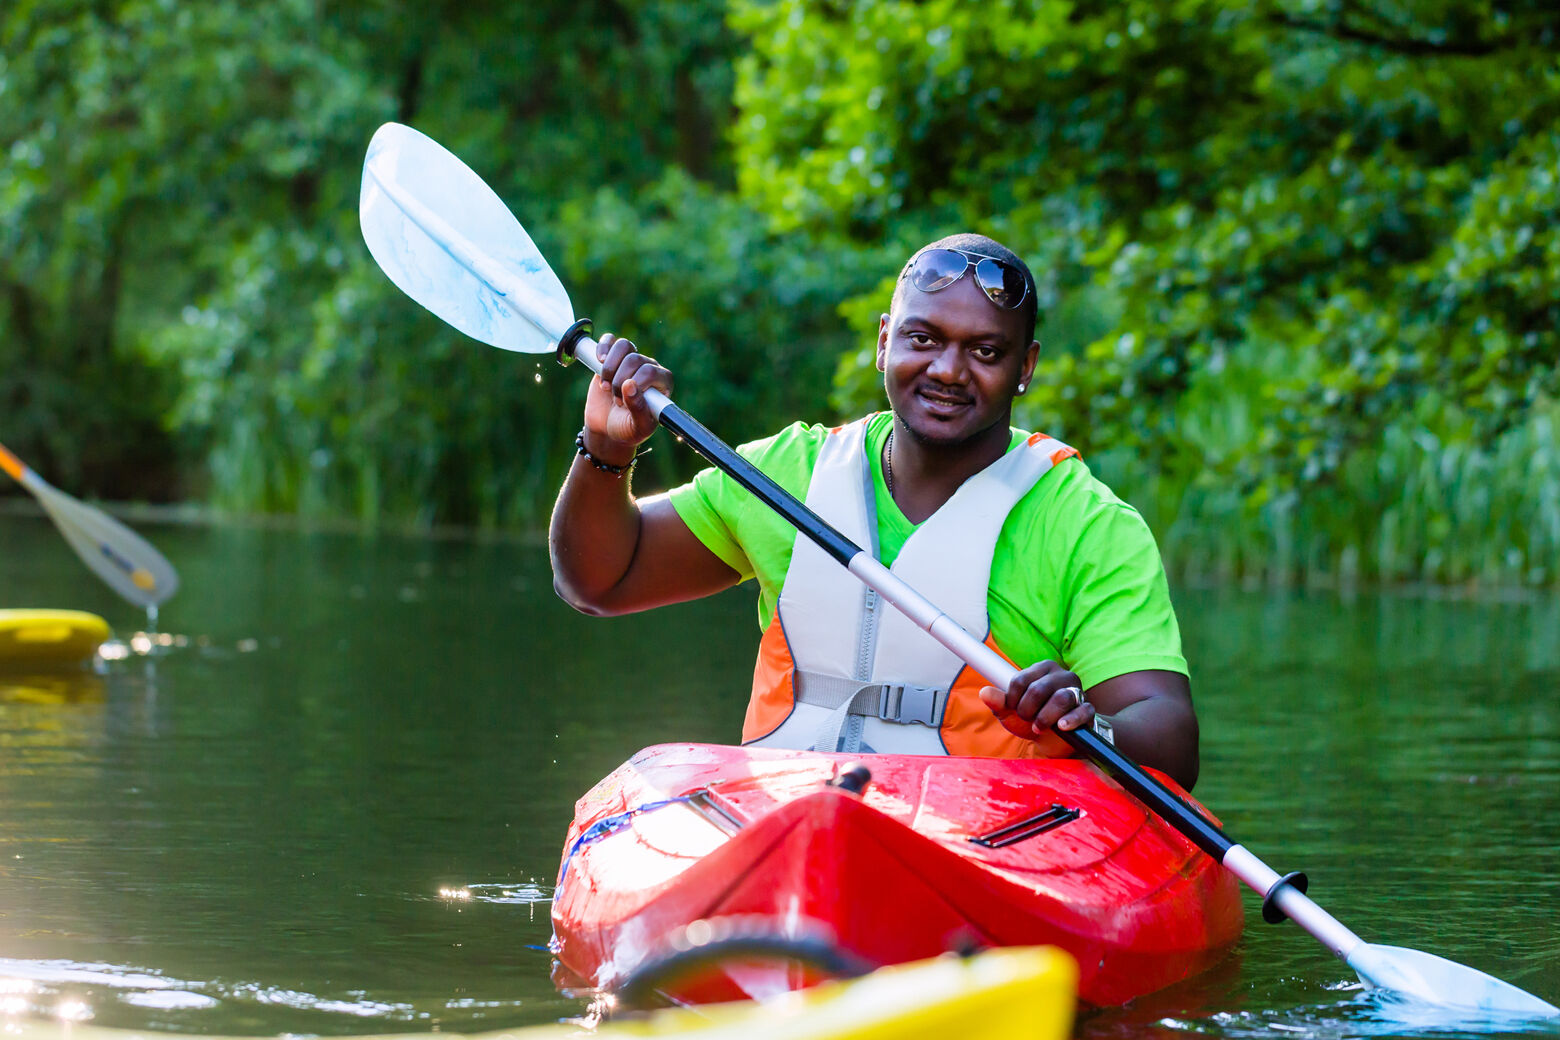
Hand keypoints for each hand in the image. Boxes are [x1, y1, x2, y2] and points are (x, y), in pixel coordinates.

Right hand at [582, 333, 673, 463]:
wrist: (607, 430)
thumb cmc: (628, 429)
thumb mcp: (638, 427)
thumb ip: (638, 409)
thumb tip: (630, 385)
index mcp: (663, 383)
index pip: (651, 371)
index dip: (635, 383)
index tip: (624, 401)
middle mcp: (649, 368)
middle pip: (634, 359)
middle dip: (619, 381)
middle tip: (616, 401)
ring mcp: (630, 361)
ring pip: (624, 346)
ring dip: (610, 367)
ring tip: (606, 387)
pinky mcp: (612, 358)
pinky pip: (610, 340)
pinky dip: (603, 348)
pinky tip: (599, 361)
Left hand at [978, 660, 1092, 755]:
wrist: (1053, 741)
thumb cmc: (1031, 719)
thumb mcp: (1011, 712)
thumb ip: (998, 701)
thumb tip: (984, 692)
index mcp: (1042, 669)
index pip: (1021, 679)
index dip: (1012, 699)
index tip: (1014, 709)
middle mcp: (1061, 675)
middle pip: (1039, 689)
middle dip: (1027, 710)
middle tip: (1027, 719)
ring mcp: (1077, 691)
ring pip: (1061, 698)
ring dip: (1044, 718)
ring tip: (1039, 727)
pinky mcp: (1087, 709)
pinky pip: (1083, 711)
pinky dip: (1070, 720)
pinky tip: (1061, 727)